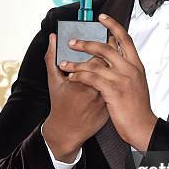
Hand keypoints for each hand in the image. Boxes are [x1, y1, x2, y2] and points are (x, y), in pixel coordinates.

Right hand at [43, 33, 109, 161]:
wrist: (69, 130)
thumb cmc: (60, 105)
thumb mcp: (53, 81)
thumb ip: (52, 57)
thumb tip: (53, 38)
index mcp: (82, 83)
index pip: (95, 59)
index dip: (96, 48)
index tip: (94, 41)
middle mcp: (96, 91)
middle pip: (108, 66)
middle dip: (108, 53)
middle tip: (105, 43)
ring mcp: (105, 98)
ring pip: (114, 76)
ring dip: (113, 65)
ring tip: (108, 58)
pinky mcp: (111, 103)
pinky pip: (117, 86)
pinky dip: (115, 78)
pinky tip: (111, 74)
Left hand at [59, 14, 157, 151]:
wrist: (142, 126)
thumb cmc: (138, 108)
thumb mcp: (137, 84)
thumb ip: (127, 70)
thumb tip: (116, 60)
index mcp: (136, 65)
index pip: (125, 39)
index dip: (113, 26)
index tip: (102, 18)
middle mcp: (130, 69)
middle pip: (106, 47)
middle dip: (86, 43)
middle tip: (72, 42)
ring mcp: (122, 79)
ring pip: (95, 63)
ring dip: (76, 63)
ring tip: (65, 64)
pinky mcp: (113, 90)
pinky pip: (91, 78)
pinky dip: (78, 76)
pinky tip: (71, 77)